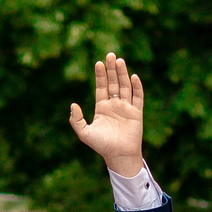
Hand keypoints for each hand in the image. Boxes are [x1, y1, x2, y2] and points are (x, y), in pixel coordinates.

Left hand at [67, 52, 146, 175]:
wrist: (118, 156)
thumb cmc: (102, 146)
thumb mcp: (84, 133)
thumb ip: (76, 120)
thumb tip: (73, 104)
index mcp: (102, 107)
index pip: (101, 87)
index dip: (100, 75)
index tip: (98, 63)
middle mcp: (114, 105)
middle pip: (113, 83)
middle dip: (112, 69)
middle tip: (110, 55)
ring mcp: (126, 107)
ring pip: (125, 86)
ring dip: (122, 74)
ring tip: (119, 61)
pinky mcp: (136, 112)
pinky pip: (137, 97)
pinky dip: (137, 87)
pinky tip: (134, 76)